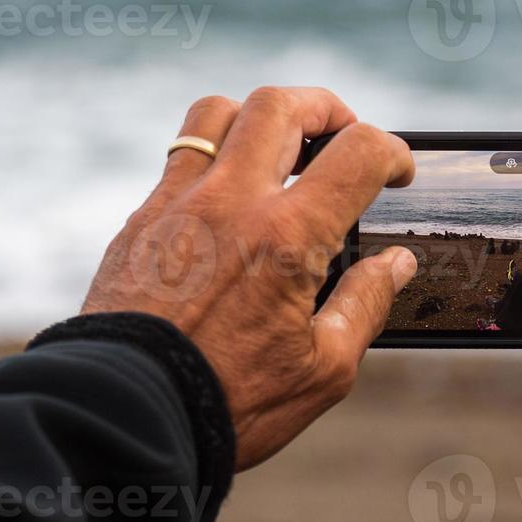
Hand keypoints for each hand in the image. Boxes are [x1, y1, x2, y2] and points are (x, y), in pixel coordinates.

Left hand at [83, 87, 415, 469]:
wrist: (124, 415)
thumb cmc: (226, 404)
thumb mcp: (321, 370)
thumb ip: (366, 306)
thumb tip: (396, 264)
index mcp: (287, 238)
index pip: (357, 153)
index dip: (392, 150)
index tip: (397, 171)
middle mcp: (229, 203)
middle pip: (281, 105)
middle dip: (326, 108)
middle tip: (343, 134)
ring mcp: (175, 205)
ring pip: (216, 114)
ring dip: (257, 117)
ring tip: (278, 147)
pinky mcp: (138, 222)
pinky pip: (177, 160)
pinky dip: (211, 157)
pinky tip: (225, 196)